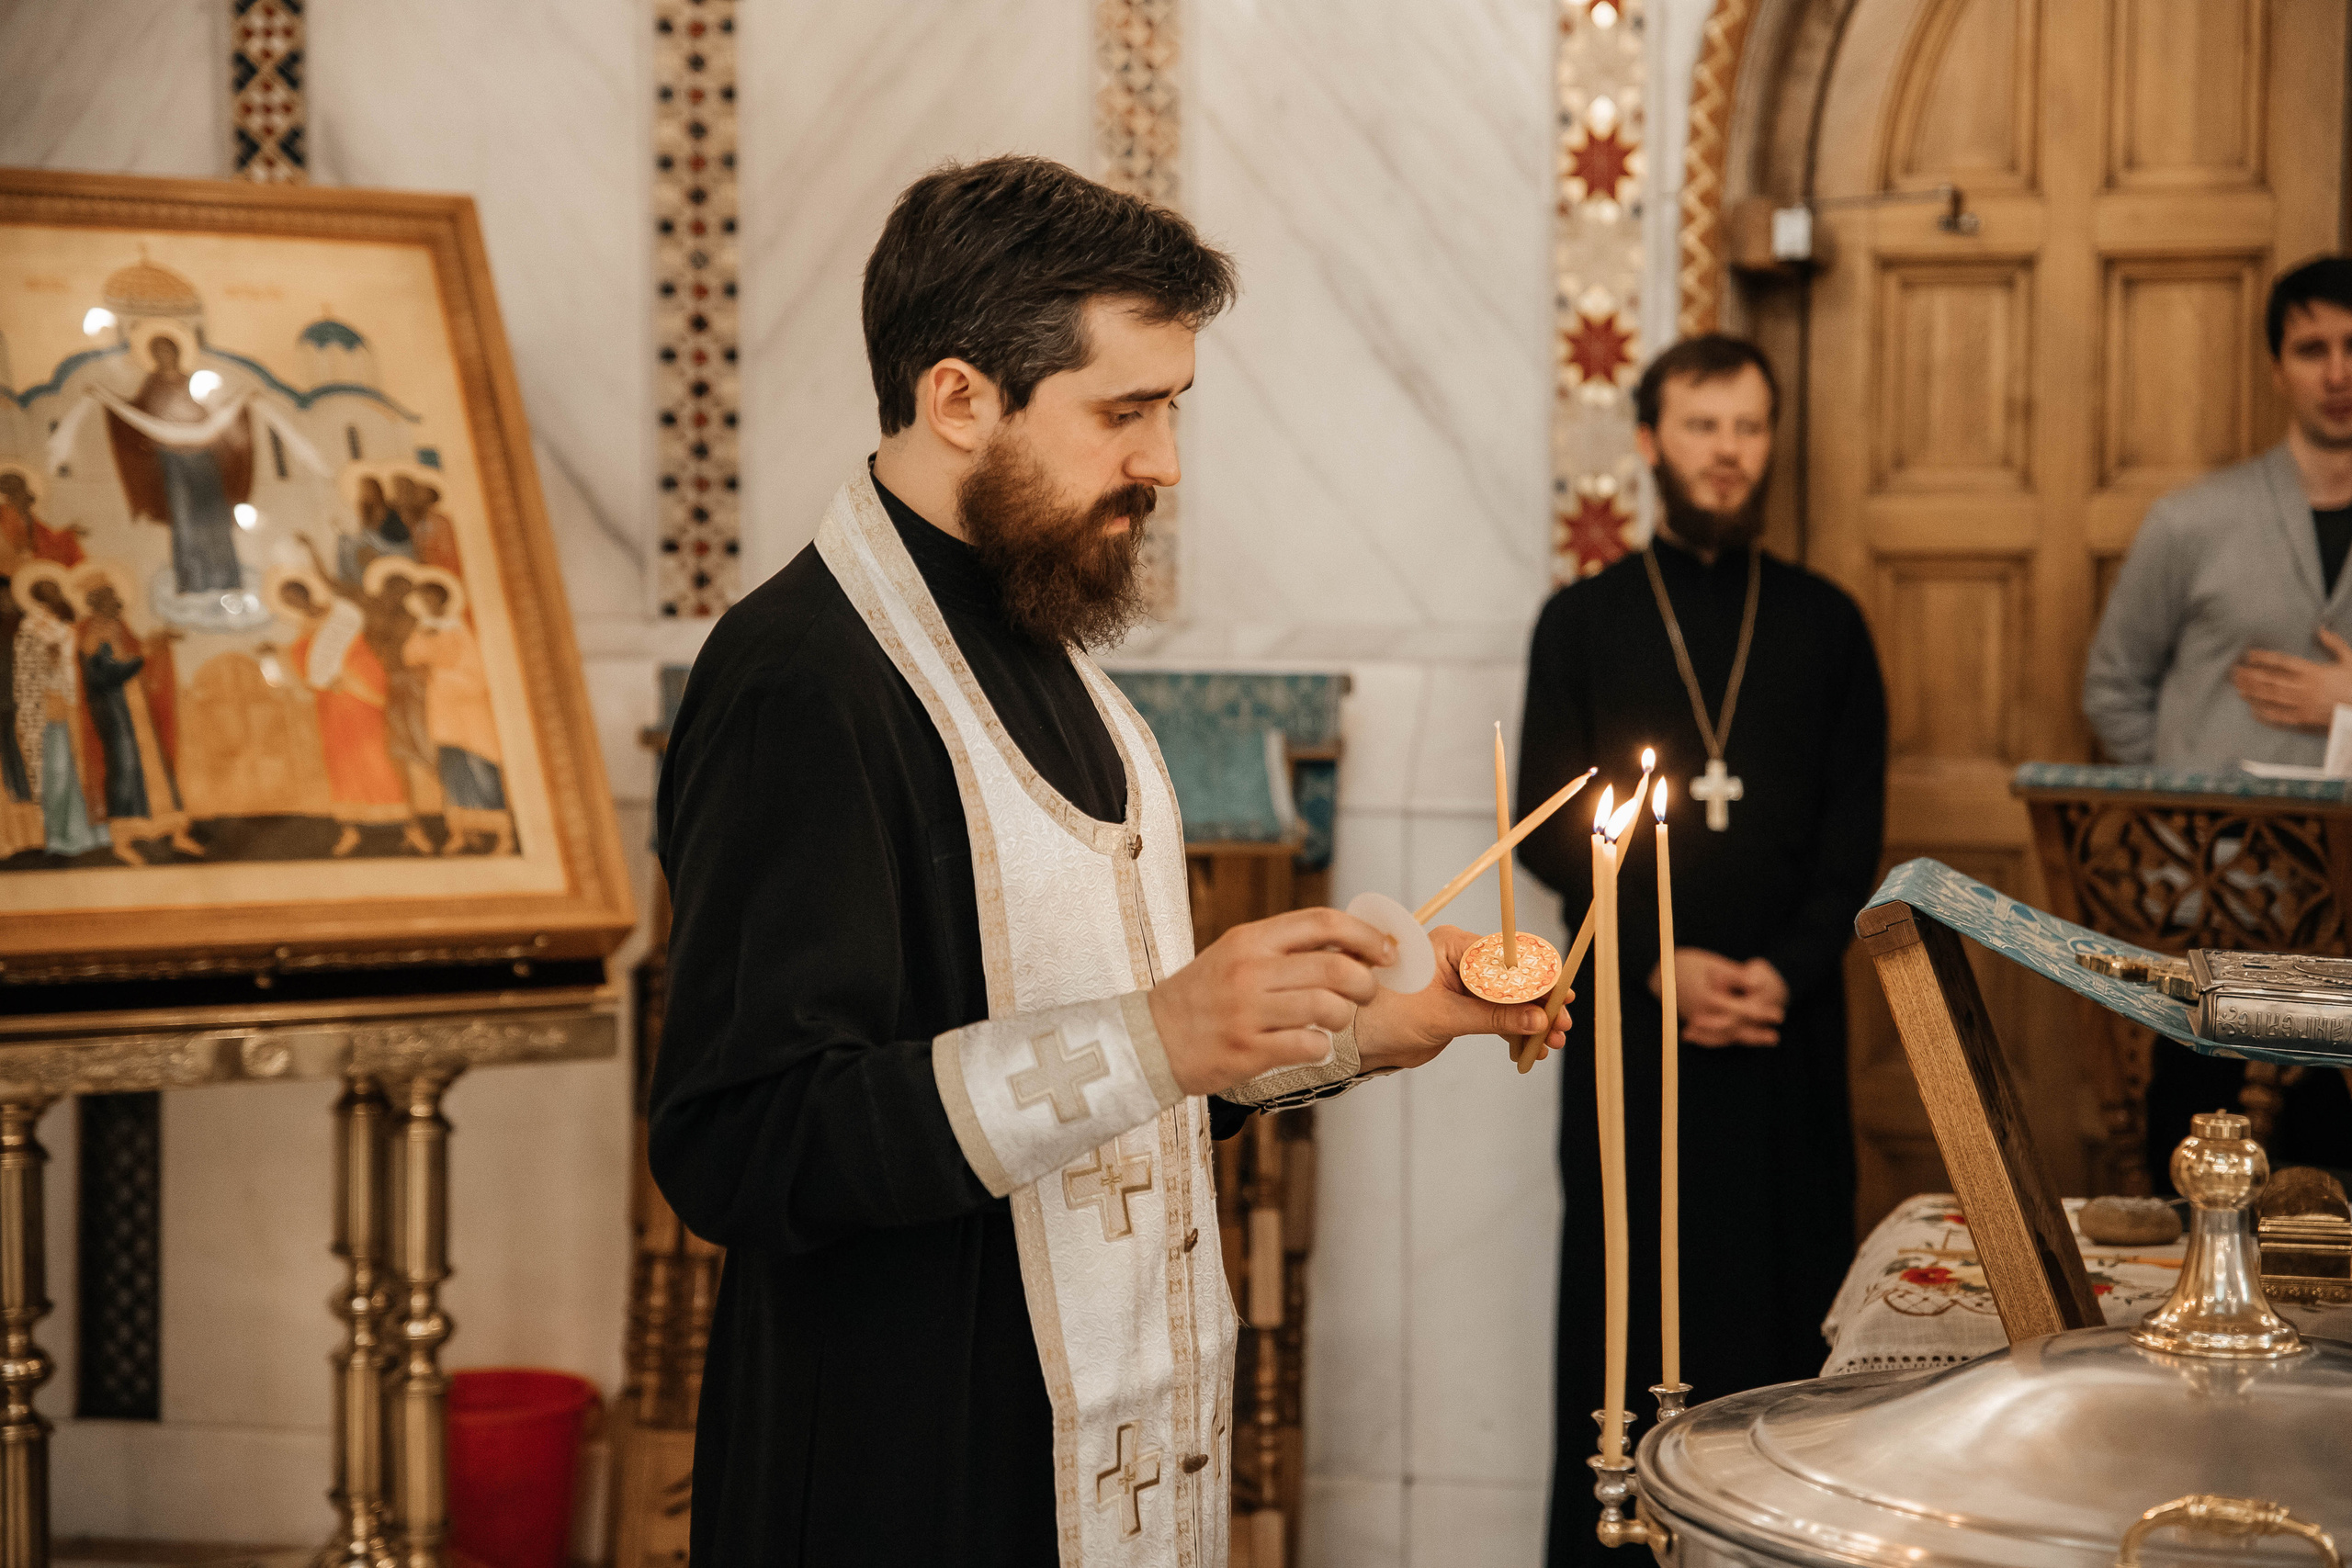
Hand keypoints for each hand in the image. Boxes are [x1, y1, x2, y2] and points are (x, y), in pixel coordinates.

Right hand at [1147, 907, 1388, 1096]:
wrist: (1151, 1038)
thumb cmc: (1204, 996)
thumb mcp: (1237, 955)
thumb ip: (1286, 948)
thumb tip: (1352, 946)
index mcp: (1251, 940)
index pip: (1323, 923)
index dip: (1365, 936)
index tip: (1385, 952)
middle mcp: (1249, 971)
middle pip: (1334, 968)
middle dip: (1365, 983)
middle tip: (1366, 994)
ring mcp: (1247, 1012)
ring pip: (1327, 1008)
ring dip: (1344, 1017)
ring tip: (1334, 1021)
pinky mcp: (1246, 1050)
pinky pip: (1308, 1046)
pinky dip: (1322, 1047)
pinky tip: (1313, 1045)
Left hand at [1355, 924, 1569, 1071]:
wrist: (1359, 1042)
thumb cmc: (1387, 1016)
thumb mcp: (1443, 1017)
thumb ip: (1492, 1018)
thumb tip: (1537, 1018)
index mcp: (1453, 945)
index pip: (1507, 956)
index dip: (1538, 978)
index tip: (1561, 997)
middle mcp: (1461, 958)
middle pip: (1513, 978)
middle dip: (1539, 1003)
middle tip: (1562, 1026)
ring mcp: (1463, 983)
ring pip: (1509, 1000)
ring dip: (1531, 1021)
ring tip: (1551, 1044)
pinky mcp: (1462, 1006)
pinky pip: (1497, 1016)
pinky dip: (1514, 1031)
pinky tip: (1531, 1048)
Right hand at [1655, 949, 1784, 1046]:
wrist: (1654, 970)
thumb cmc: (1684, 963)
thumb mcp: (1713, 964)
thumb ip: (1737, 976)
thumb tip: (1760, 985)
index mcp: (1708, 999)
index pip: (1740, 1010)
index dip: (1761, 1013)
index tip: (1778, 1015)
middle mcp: (1701, 1015)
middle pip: (1734, 1029)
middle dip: (1756, 1033)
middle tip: (1775, 1037)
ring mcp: (1694, 1021)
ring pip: (1724, 1036)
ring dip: (1745, 1039)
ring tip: (1764, 1040)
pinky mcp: (1691, 1022)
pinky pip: (1712, 1036)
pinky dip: (1726, 1039)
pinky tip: (1740, 1039)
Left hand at [2232, 629, 2351, 732]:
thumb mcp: (2349, 660)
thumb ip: (2334, 644)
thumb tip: (2320, 629)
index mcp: (2314, 672)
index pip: (2283, 662)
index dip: (2264, 658)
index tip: (2249, 655)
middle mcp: (2305, 688)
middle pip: (2272, 680)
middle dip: (2251, 676)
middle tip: (2234, 672)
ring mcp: (2303, 704)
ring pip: (2272, 698)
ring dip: (2253, 693)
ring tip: (2238, 687)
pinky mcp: (2305, 719)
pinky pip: (2281, 717)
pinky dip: (2265, 714)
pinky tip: (2253, 710)